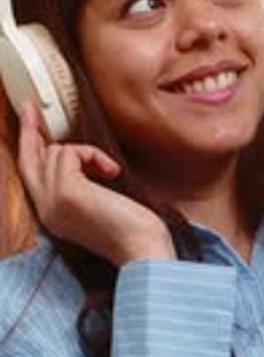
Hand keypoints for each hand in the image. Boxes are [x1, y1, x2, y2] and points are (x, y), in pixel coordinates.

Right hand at [18, 104, 175, 265]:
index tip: (32, 128)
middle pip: (27, 161)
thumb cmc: (132, 229)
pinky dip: (93, 155)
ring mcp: (51, 201)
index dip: (30, 150)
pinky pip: (71, 152)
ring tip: (108, 171)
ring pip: (55, 152)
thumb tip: (78, 160)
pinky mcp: (65, 191)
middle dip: (28, 131)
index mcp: (52, 216)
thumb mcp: (97, 205)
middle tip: (31, 107)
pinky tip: (110, 173)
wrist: (143, 250)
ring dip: (86, 153)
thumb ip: (80, 187)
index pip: (32, 177)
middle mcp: (45, 210)